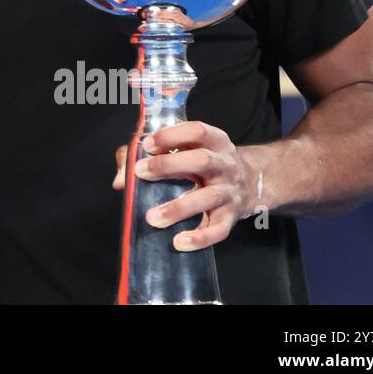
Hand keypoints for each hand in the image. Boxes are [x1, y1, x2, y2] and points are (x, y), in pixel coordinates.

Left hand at [111, 121, 259, 250]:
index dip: (171, 135)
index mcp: (214, 141)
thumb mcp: (187, 149)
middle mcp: (224, 164)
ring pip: (207, 197)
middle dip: (169, 165)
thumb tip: (120, 180)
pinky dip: (200, 237)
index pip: (196, 131)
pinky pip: (219, 229)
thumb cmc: (205, 163)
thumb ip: (149, 157)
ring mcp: (230, 191)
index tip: (147, 144)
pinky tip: (179, 242)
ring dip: (179, 208)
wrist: (252, 181)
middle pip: (201, 161)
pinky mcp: (231, 216)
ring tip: (152, 217)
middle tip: (141, 172)